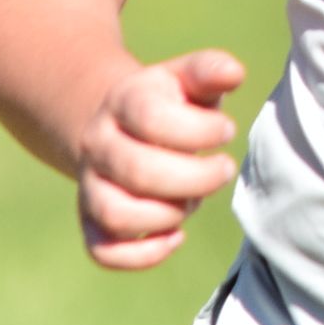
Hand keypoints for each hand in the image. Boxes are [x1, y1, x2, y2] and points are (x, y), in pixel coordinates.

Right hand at [72, 49, 243, 269]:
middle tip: (224, 169)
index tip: (227, 130)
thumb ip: (209, 70)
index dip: (200, 130)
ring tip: (194, 201)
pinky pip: (104, 251)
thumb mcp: (187, 78)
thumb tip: (233, 73)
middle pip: (137, 171)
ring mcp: (90, 185)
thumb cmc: (169, 103)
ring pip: (116, 214)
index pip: (152, 118)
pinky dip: (143, 255)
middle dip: (195, 178)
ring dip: (168, 216)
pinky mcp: (91, 221)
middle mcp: (98, 143)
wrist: (118, 126)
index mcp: (122, 100)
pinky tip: (176, 236)